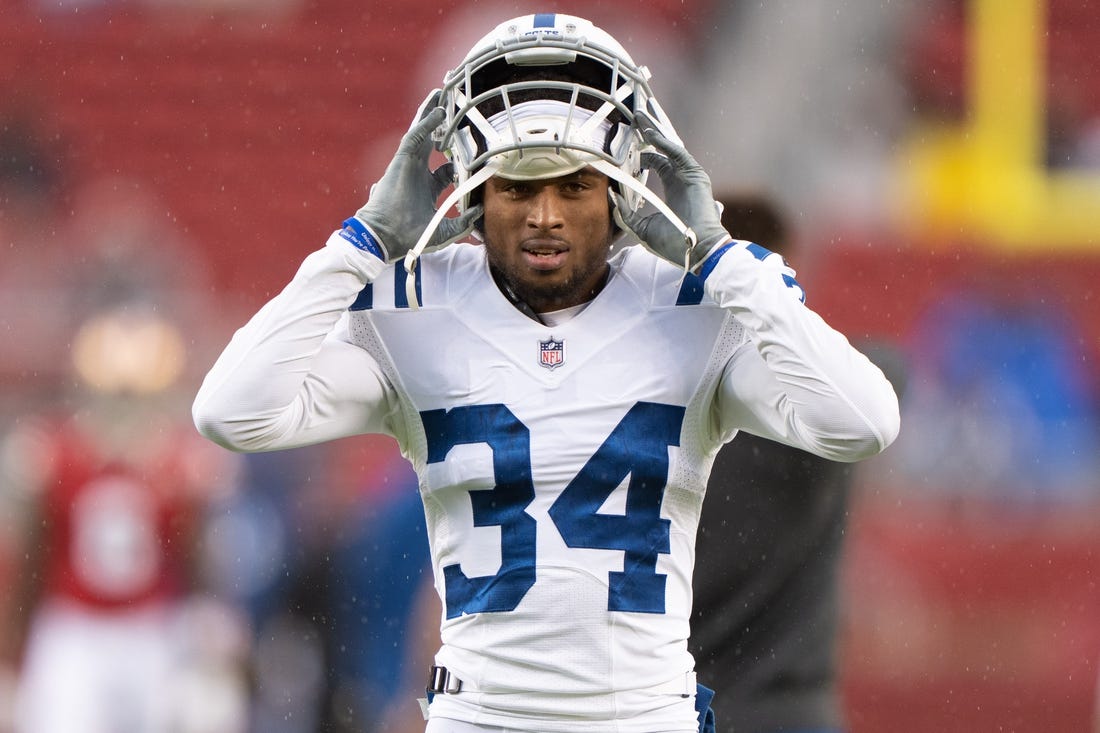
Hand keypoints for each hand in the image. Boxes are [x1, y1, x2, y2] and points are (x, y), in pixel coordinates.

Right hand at [346, 90, 482, 261]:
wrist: (387, 237)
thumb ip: (463, 222)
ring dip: (431, 113)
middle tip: (455, 109)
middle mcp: (418, 172)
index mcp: (426, 187)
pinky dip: (426, 122)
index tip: (474, 154)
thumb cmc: (410, 236)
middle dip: (443, 126)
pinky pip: (415, 135)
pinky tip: (438, 111)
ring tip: (442, 95)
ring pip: (422, 132)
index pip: (445, 168)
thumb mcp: (445, 230)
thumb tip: (480, 212)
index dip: (459, 160)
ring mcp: (409, 164)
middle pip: (432, 142)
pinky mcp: (401, 160)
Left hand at [615, 111, 729, 269]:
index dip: (640, 152)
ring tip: (641, 114)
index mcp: (671, 188)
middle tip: (634, 118)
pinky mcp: (695, 175)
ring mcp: (689, 175)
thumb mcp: (642, 228)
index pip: (655, 162)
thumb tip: (612, 198)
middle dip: (648, 132)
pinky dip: (663, 142)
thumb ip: (627, 214)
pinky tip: (649, 133)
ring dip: (655, 130)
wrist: (696, 251)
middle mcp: (680, 178)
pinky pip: (677, 153)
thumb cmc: (674, 244)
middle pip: (662, 148)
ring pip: (670, 146)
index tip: (625, 143)